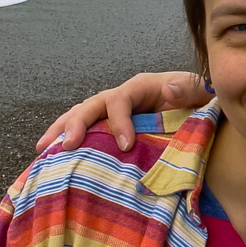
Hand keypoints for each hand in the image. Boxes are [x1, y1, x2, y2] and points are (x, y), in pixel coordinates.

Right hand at [35, 71, 208, 151]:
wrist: (200, 112)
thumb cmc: (201, 100)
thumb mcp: (202, 91)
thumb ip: (191, 88)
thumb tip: (167, 88)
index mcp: (141, 87)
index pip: (120, 99)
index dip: (119, 120)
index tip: (126, 146)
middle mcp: (122, 97)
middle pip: (92, 105)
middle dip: (76, 123)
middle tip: (67, 145)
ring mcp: (113, 114)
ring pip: (81, 116)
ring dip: (61, 131)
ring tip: (43, 150)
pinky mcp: (111, 130)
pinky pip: (86, 133)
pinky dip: (67, 143)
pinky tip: (52, 159)